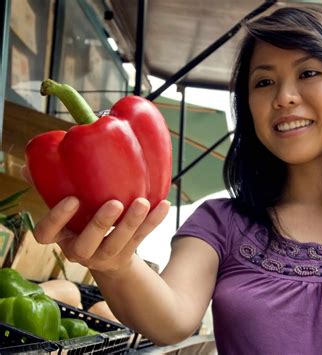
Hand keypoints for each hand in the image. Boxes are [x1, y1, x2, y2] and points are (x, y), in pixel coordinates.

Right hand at [33, 196, 169, 273]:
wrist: (110, 257)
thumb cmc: (83, 222)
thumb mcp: (67, 210)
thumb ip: (51, 188)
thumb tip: (29, 165)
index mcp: (61, 237)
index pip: (46, 234)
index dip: (57, 218)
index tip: (72, 198)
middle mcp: (80, 251)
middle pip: (86, 242)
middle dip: (101, 223)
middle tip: (115, 202)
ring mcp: (104, 256)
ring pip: (118, 243)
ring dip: (133, 222)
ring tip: (144, 202)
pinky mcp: (126, 256)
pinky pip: (141, 239)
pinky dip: (154, 222)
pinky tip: (164, 204)